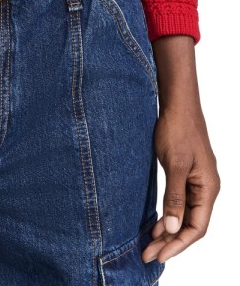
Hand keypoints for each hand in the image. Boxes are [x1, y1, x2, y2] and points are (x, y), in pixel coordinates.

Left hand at [142, 36, 219, 263]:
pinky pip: (180, 203)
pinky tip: (156, 223)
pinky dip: (169, 215)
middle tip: (148, 254)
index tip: (159, 254)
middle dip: (170, 242)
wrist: (177, 103)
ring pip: (185, 215)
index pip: (196, 228)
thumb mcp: (175, 165)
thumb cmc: (178, 129)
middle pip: (191, 224)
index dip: (177, 244)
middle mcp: (206, 188)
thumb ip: (174, 197)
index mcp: (208, 188)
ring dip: (168, 230)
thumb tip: (172, 229)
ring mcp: (197, 181)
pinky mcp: (187, 175)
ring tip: (149, 244)